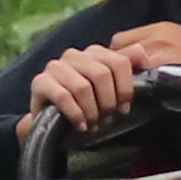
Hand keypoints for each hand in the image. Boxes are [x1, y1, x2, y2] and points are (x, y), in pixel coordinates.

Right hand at [27, 40, 144, 131]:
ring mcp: (55, 67)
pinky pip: (63, 97)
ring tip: (94, 125)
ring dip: (91, 112)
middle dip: (108, 103)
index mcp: (95, 53)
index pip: (119, 62)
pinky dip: (76, 115)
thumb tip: (140, 52)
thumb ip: (127, 69)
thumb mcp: (112, 91)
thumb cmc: (88, 108)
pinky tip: (81, 126)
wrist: (55, 127)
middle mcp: (74, 55)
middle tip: (107, 120)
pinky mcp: (40, 82)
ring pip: (82, 87)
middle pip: (101, 75)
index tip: (124, 109)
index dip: (125, 89)